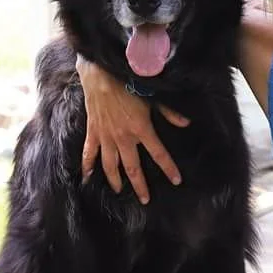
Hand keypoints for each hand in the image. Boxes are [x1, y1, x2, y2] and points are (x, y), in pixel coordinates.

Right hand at [76, 56, 189, 203]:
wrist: (101, 72)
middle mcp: (123, 137)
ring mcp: (106, 136)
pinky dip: (87, 165)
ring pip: (110, 165)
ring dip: (115, 180)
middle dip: (139, 185)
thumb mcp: (153, 97)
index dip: (168, 168)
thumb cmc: (128, 82)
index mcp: (141, 129)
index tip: (176, 181)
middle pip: (132, 168)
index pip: (159, 154)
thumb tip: (185, 123)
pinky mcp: (93, 131)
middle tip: (144, 199)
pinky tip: (87, 177)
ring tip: (119, 191)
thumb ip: (169, 112)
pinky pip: (89, 152)